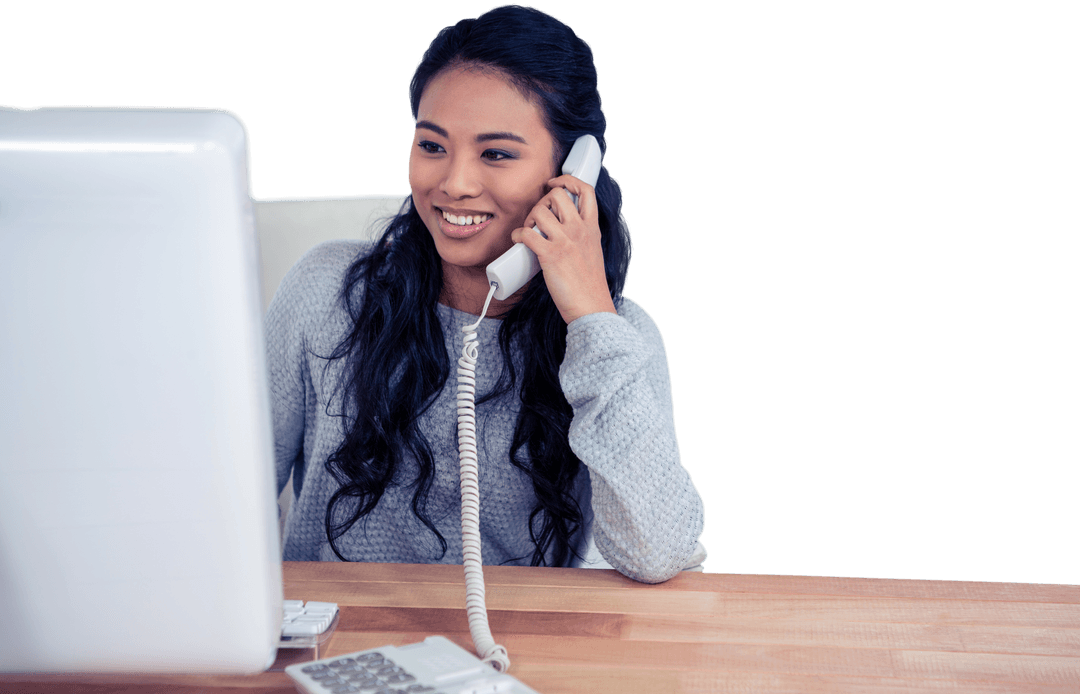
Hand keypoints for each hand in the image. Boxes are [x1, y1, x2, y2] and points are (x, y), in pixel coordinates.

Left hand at [511, 174, 616, 323]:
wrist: (591, 306)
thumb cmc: (590, 284)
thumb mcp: (593, 251)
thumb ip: (581, 234)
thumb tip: (560, 226)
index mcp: (592, 227)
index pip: (585, 190)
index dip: (568, 180)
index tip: (555, 183)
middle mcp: (580, 229)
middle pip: (557, 194)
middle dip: (543, 201)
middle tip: (538, 217)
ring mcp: (565, 241)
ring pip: (539, 211)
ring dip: (528, 219)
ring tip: (528, 232)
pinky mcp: (550, 255)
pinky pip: (526, 233)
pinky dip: (517, 235)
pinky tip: (518, 241)